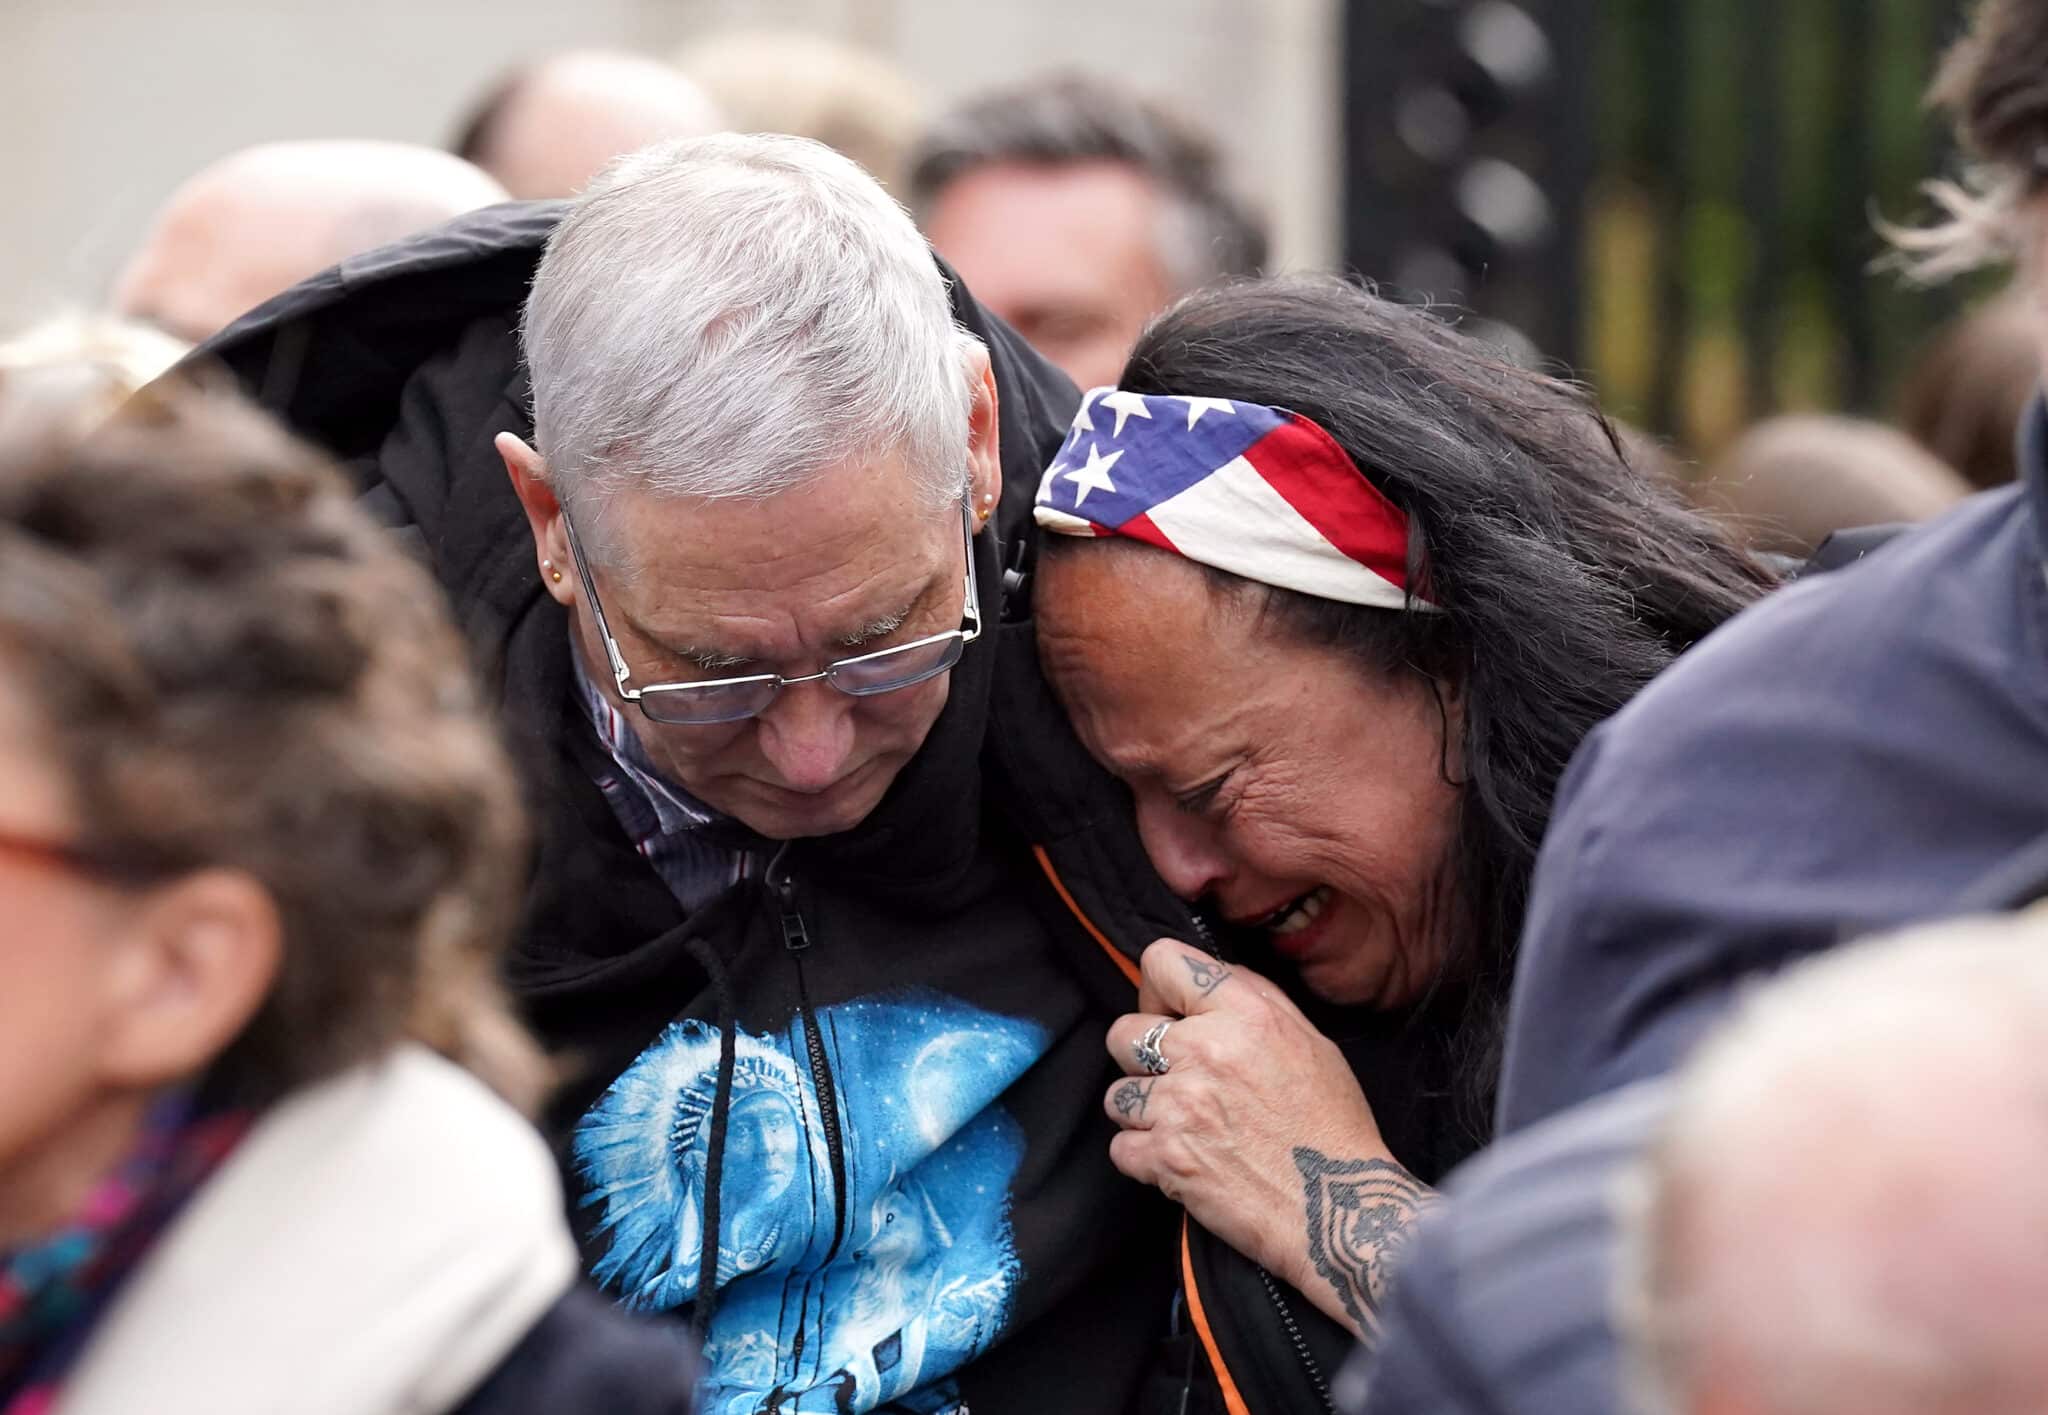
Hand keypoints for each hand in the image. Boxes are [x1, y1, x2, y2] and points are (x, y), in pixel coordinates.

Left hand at [1103, 940, 1435, 1341]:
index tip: (1169, 1015)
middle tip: (1174, 1080)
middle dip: (1140, 1057)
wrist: (1340, 1211)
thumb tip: (1209, 980)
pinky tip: (1180, 1159)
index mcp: (1244, 1013)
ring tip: (1182, 1126)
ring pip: (1117, 1094)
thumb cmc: (1332, 1128)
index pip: (1161, 962)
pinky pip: (1120, 1146)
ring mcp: (1181, 1106)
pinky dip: (1144, 1157)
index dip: (1157, 990)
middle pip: (1122, 1032)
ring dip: (1142, 1111)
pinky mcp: (1166, 1158)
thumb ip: (1255, 1001)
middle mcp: (1205, 1051)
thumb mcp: (1311, 1042)